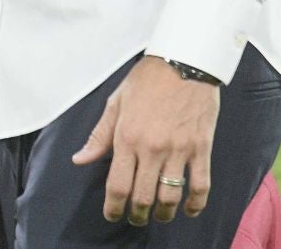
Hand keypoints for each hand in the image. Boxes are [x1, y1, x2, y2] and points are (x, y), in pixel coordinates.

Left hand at [71, 55, 217, 226]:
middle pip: (143, 197)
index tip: (112, 214)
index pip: (117, 185)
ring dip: (164, 213)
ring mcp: (178, 150)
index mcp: (126, 137)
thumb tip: (80, 160)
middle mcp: (151, 148)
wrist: (184, 62)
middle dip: (138, 214)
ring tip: (159, 216)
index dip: (113, 207)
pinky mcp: (201, 148)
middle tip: (136, 218)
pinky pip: (200, 185)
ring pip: (171, 196)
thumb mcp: (116, 102)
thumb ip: (99, 135)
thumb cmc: (147, 80)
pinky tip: (190, 210)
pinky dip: (196, 204)